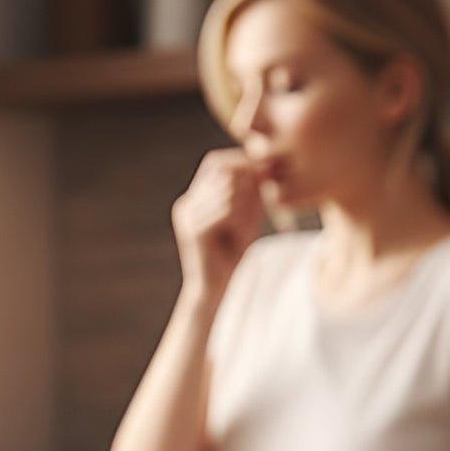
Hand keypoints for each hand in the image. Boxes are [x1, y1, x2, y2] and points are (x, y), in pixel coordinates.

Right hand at [171, 149, 266, 300]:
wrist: (214, 289)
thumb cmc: (232, 253)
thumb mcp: (245, 217)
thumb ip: (250, 191)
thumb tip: (262, 163)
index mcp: (194, 197)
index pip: (214, 162)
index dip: (239, 161)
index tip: (263, 172)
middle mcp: (187, 203)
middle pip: (221, 172)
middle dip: (246, 184)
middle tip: (258, 205)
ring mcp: (187, 216)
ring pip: (226, 191)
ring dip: (245, 205)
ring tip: (248, 226)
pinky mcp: (194, 230)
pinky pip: (224, 211)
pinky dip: (239, 219)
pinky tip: (240, 235)